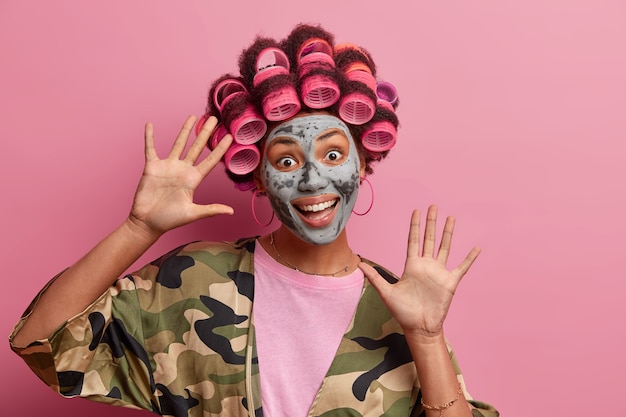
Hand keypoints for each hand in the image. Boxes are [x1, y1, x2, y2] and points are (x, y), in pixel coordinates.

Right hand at [128, 115, 233, 236]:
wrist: (147, 222)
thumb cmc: (170, 220)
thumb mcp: (192, 213)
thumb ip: (211, 209)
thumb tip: (231, 211)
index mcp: (193, 179)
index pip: (210, 161)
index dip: (220, 149)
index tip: (229, 137)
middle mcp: (182, 170)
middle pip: (197, 147)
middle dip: (205, 133)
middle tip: (214, 118)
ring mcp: (168, 167)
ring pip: (178, 143)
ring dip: (185, 130)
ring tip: (193, 116)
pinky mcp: (152, 167)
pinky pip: (150, 148)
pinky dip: (150, 137)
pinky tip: (150, 125)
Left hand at [359, 205, 479, 339]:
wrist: (419, 328)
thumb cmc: (403, 312)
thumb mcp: (386, 293)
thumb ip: (375, 277)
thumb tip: (358, 265)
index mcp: (412, 266)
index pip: (413, 240)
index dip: (415, 226)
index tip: (416, 211)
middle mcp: (426, 266)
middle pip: (429, 239)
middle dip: (431, 223)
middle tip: (433, 206)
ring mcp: (439, 273)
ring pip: (445, 247)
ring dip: (448, 233)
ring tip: (451, 218)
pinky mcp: (450, 282)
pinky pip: (462, 267)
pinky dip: (470, 258)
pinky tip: (477, 248)